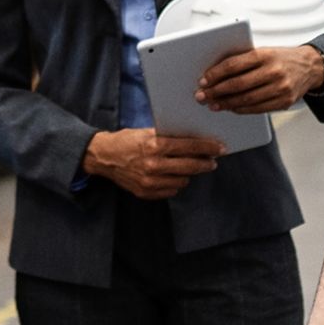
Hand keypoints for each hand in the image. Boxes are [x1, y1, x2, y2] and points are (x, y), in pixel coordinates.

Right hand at [84, 127, 223, 200]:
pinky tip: (174, 175)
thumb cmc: (127, 140)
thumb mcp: (147, 132)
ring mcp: (149, 181)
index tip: (220, 148)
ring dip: (189, 173)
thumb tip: (195, 140)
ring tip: (189, 166)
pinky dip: (175, 183)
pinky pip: (171, 190)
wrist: (103, 156)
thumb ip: (169, 137)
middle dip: (205, 164)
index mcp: (155, 145)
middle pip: (190, 166)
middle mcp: (153, 165)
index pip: (189, 147)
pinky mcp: (146, 192)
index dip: (208, 148)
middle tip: (213, 161)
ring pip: (183, 180)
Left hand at [198, 45, 323, 115]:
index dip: (215, 74)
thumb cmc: (281, 58)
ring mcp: (280, 88)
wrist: (310, 66)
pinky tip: (231, 108)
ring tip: (214, 104)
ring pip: (246, 99)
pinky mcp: (284, 101)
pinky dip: (241, 109)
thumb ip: (243, 60)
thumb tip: (215, 74)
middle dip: (216, 91)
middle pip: (238, 84)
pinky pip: (258, 109)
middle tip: (202, 96)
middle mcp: (273, 71)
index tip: (203, 80)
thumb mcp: (264, 51)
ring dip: (226, 104)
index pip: (234, 65)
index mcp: (265, 54)